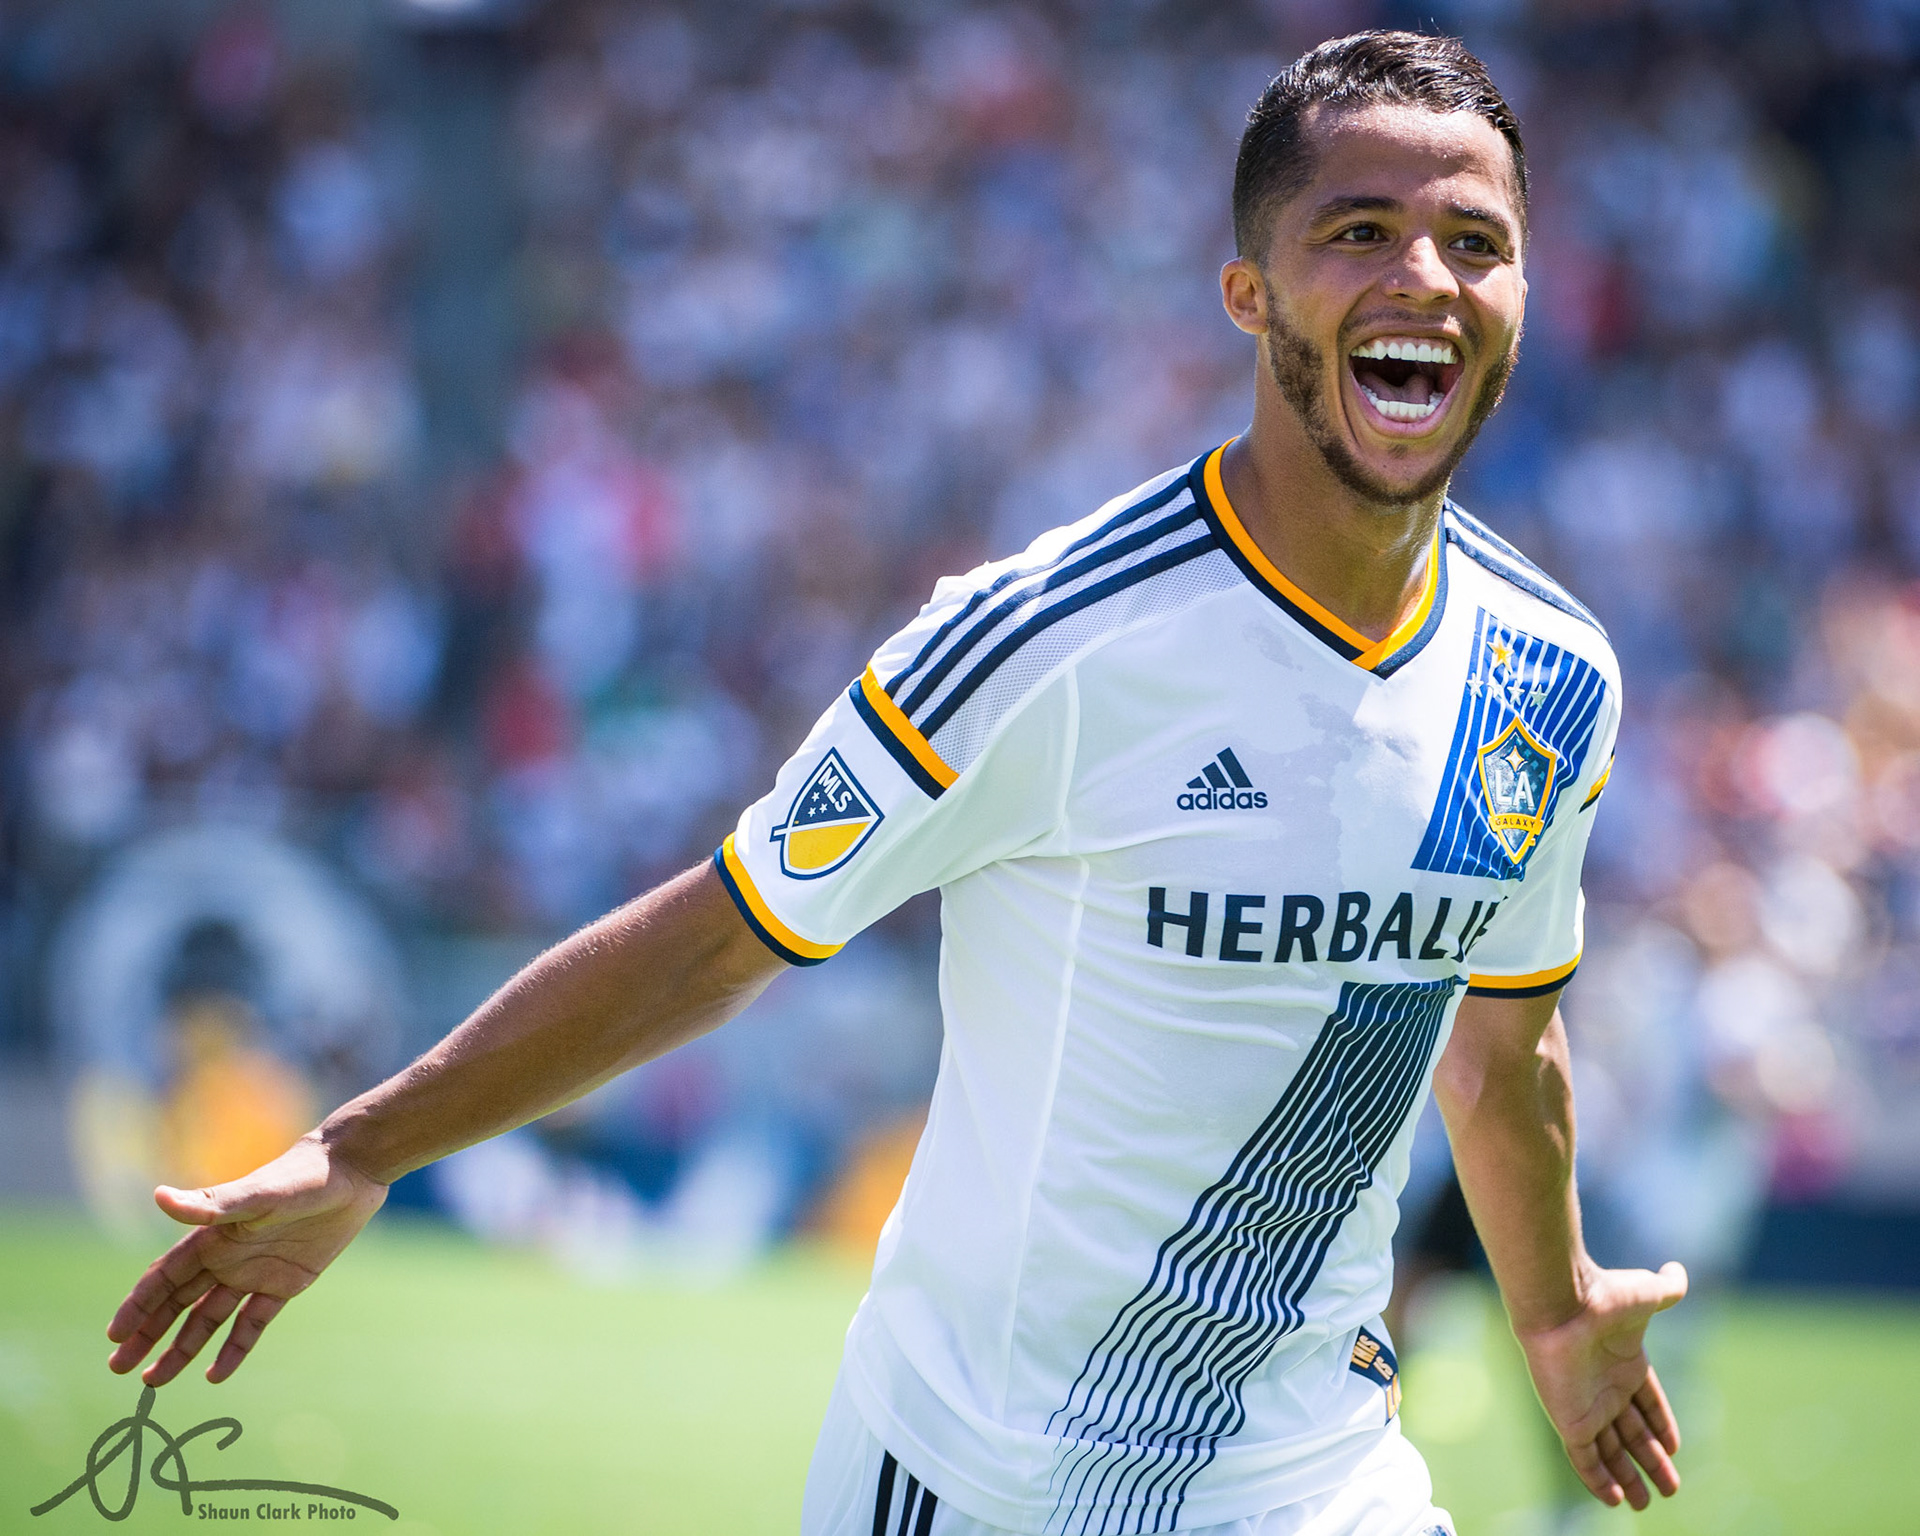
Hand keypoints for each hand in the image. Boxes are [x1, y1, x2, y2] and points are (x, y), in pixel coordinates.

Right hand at [106, 1134, 387, 1385]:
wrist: (352, 1171)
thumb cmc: (302, 1176)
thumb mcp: (259, 1194)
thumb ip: (212, 1205)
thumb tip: (158, 1197)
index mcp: (213, 1238)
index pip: (165, 1278)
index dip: (139, 1305)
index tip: (114, 1336)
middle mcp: (227, 1258)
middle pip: (178, 1304)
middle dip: (148, 1334)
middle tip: (118, 1368)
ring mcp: (255, 1273)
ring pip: (208, 1319)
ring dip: (182, 1348)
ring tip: (154, 1380)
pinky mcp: (285, 1284)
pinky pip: (253, 1323)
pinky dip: (234, 1349)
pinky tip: (216, 1375)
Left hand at [1514, 1260, 1688, 1510]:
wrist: (1561, 1303)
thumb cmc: (1605, 1297)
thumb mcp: (1648, 1293)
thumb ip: (1668, 1288)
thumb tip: (1679, 1272)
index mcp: (1628, 1362)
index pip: (1648, 1402)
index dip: (1661, 1424)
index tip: (1675, 1448)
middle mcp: (1607, 1388)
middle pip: (1632, 1433)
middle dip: (1651, 1461)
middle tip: (1671, 1488)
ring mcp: (1588, 1405)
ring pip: (1611, 1451)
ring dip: (1630, 1476)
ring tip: (1649, 1502)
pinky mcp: (1570, 1420)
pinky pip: (1585, 1458)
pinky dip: (1599, 1480)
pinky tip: (1618, 1500)